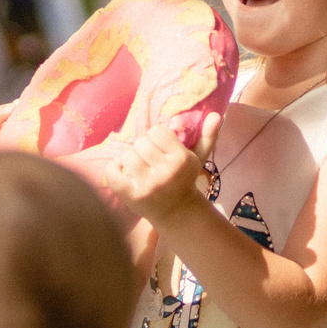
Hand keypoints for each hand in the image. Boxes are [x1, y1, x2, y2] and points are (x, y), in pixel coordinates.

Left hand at [104, 113, 219, 225]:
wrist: (176, 212)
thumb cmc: (184, 179)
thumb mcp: (197, 158)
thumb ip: (208, 135)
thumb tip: (215, 114)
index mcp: (181, 159)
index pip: (157, 131)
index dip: (156, 138)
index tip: (160, 149)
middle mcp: (166, 172)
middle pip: (141, 142)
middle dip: (142, 148)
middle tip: (148, 159)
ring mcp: (147, 185)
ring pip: (127, 155)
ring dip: (129, 159)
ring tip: (138, 168)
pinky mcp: (131, 196)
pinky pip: (112, 171)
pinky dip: (114, 169)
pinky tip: (124, 173)